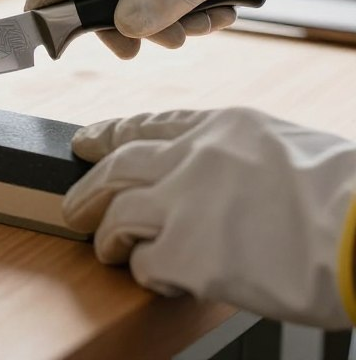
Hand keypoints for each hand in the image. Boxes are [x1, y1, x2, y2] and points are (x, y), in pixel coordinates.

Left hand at [64, 108, 355, 328]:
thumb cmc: (346, 195)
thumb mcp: (283, 146)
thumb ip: (231, 153)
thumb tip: (197, 171)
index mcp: (223, 126)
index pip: (148, 125)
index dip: (110, 134)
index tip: (88, 141)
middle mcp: (195, 158)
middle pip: (117, 167)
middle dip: (88, 186)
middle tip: (74, 204)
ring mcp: (187, 205)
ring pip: (117, 216)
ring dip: (107, 236)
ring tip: (107, 248)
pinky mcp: (190, 256)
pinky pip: (145, 265)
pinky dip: (147, 273)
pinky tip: (163, 278)